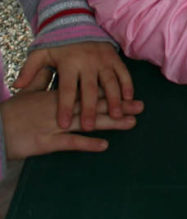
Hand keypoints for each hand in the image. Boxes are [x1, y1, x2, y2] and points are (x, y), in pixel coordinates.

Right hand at [0, 89, 142, 159]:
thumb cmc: (11, 114)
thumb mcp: (29, 95)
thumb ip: (42, 83)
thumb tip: (52, 73)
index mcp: (57, 97)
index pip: (88, 94)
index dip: (109, 94)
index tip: (129, 93)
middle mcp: (60, 109)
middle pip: (95, 106)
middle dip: (118, 106)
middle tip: (141, 107)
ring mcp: (55, 126)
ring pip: (88, 123)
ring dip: (111, 123)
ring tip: (132, 123)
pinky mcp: (46, 142)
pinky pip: (70, 143)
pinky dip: (87, 144)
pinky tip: (104, 145)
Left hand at [13, 42, 133, 130]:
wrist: (77, 22)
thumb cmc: (58, 44)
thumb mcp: (40, 53)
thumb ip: (30, 70)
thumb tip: (17, 86)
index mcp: (69, 63)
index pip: (66, 89)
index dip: (65, 107)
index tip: (64, 124)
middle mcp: (88, 62)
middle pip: (89, 89)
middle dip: (90, 108)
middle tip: (90, 126)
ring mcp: (103, 60)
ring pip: (110, 82)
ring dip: (114, 99)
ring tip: (116, 116)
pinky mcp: (114, 58)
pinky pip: (123, 73)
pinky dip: (128, 86)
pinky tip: (129, 99)